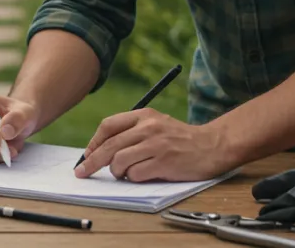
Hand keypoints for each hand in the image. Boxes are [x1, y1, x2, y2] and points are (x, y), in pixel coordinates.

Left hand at [74, 108, 234, 181]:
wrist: (212, 145)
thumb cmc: (180, 138)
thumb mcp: (156, 124)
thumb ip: (132, 131)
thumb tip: (101, 149)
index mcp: (144, 115)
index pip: (108, 126)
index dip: (94, 142)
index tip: (87, 154)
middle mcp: (148, 127)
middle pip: (109, 146)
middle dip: (91, 162)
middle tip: (82, 173)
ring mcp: (156, 145)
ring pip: (119, 161)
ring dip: (117, 172)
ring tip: (125, 173)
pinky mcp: (164, 162)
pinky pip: (136, 174)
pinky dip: (133, 178)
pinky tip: (142, 175)